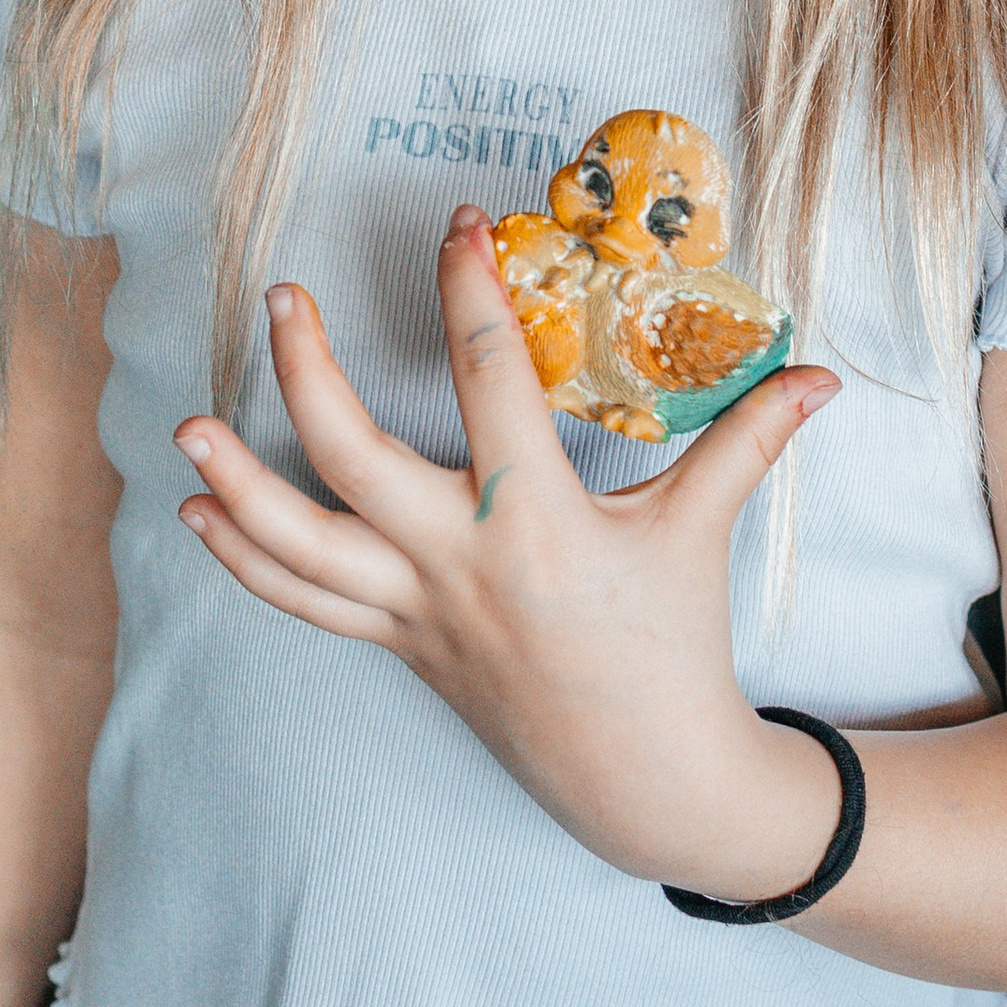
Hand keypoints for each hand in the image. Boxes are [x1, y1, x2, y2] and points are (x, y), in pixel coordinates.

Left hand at [173, 205, 841, 902]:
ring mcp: (420, 612)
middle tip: (279, 297)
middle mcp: (461, 564)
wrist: (648, 780)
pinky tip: (200, 515)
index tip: (456, 226)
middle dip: (304, 375)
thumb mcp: (702, 532)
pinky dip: (247, 561)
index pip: (489, 380)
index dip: (468, 292)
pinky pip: (305, 603)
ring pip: (301, 547)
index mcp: (537, 523)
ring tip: (186, 427)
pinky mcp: (402, 647)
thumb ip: (749, 442)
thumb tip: (820, 374)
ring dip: (237, 486)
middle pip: (352, 458)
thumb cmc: (675, 649)